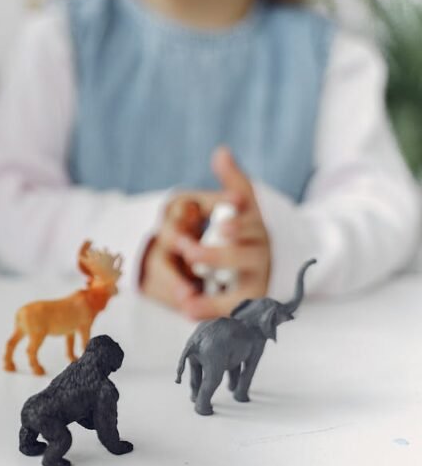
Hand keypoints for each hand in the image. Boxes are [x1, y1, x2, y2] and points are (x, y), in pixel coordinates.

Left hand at [173, 148, 270, 318]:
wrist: (279, 260)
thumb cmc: (250, 228)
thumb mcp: (246, 203)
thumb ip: (234, 181)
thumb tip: (221, 152)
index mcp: (258, 231)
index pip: (250, 227)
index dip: (238, 227)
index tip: (222, 225)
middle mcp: (261, 258)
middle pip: (244, 259)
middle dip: (217, 255)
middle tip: (190, 253)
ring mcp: (257, 283)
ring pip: (240, 293)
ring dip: (213, 298)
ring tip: (185, 300)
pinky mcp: (249, 305)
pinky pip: (232, 313)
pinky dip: (211, 314)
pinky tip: (188, 313)